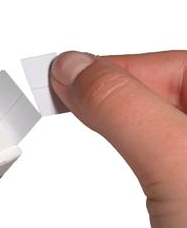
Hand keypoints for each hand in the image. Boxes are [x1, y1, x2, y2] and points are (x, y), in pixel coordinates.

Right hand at [51, 50, 186, 227]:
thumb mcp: (174, 162)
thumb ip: (121, 106)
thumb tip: (74, 69)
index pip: (163, 64)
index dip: (102, 70)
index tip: (54, 80)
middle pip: (160, 85)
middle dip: (108, 91)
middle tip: (59, 98)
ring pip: (158, 115)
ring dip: (117, 115)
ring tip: (79, 111)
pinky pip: (162, 143)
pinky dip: (133, 140)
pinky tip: (123, 141)